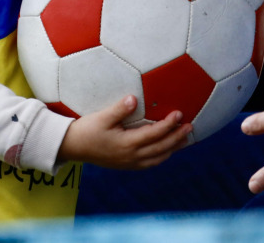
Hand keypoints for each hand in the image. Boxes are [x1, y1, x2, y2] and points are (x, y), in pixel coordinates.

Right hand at [58, 95, 192, 169]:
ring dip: (173, 148)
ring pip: (158, 157)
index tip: (179, 114)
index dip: (169, 124)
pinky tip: (167, 150)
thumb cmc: (86, 130)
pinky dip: (162, 156)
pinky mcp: (127, 165)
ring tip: (185, 139)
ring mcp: (130, 163)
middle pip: (161, 147)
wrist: (72, 148)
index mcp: (127, 143)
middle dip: (177, 137)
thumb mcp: (101, 117)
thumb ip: (119, 109)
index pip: (154, 134)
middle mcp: (132, 156)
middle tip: (190, 126)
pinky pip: (150, 163)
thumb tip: (133, 99)